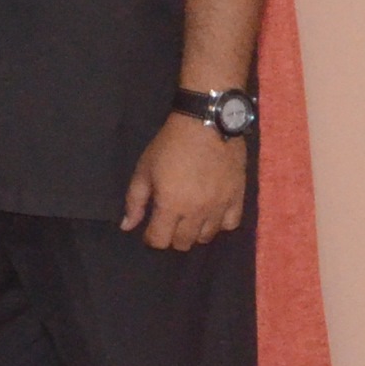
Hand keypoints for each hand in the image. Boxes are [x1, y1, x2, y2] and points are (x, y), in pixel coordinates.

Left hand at [124, 114, 249, 251]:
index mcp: (170, 205)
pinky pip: (230, 224)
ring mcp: (219, 206)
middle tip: (170, 222)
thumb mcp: (145, 168)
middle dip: (172, 237)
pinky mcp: (237, 197)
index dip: (151, 238)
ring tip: (190, 218)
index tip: (151, 228)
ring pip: (206, 237)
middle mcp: (196, 212)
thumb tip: (127, 226)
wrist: (206, 121)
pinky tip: (212, 213)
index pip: (160, 241)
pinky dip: (220, 223)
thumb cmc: (170, 144)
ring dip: (195, 232)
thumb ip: (134, 200)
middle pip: (183, 243)